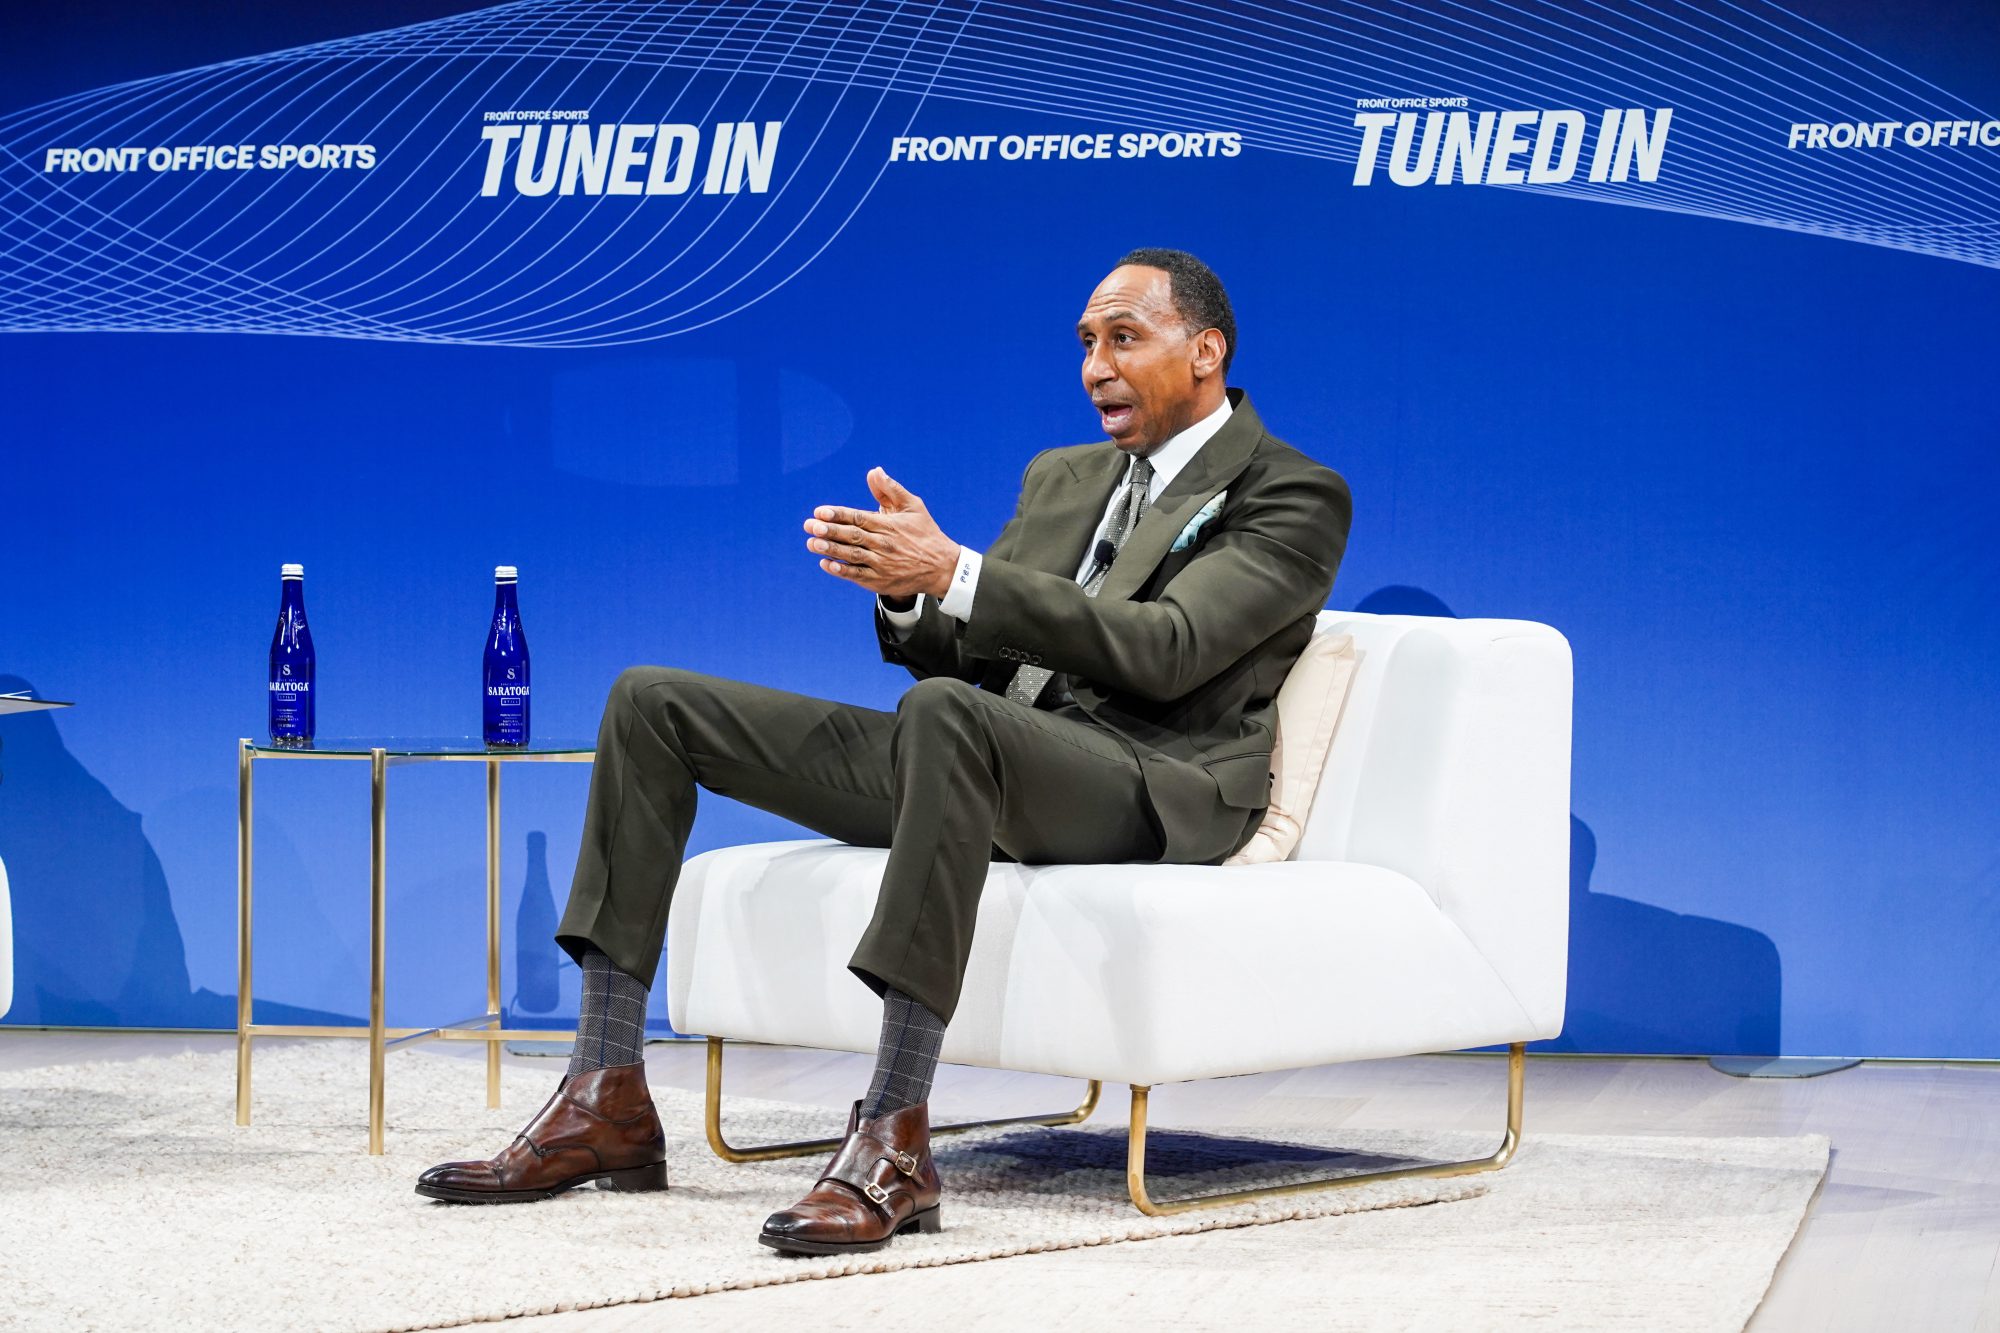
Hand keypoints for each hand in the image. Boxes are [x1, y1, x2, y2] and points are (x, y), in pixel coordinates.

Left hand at [805, 467, 958, 598]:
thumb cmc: (925, 533)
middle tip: (809, 526)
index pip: (858, 518)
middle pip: (852, 536)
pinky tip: (826, 564)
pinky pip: (858, 575)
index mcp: (889, 525)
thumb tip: (874, 471)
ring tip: (811, 543)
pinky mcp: (880, 581)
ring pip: (852, 555)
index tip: (820, 512)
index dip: (838, 515)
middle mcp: (884, 544)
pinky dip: (842, 571)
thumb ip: (891, 489)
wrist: (942, 568)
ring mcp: (882, 564)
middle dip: (829, 531)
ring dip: (831, 549)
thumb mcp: (913, 506)